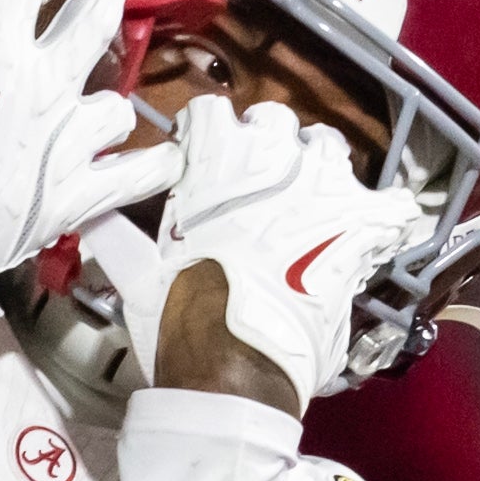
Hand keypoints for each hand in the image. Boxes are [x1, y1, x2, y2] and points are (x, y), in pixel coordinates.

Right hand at [112, 99, 422, 409]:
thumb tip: (90, 218)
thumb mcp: (138, 276)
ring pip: (329, 149)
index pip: (211, 113)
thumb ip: (118, 239)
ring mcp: (322, 187)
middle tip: (259, 186)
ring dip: (318, 168)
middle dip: (267, 147)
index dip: (208, 136)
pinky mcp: (361, 226)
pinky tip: (366, 235)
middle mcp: (271, 159)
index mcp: (213, 162)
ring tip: (311, 203)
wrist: (236, 366)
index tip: (204, 159)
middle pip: (275, 122)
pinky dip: (379, 218)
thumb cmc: (181, 321)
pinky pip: (390, 206)